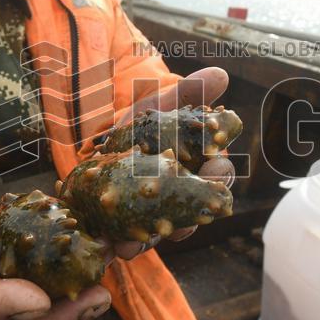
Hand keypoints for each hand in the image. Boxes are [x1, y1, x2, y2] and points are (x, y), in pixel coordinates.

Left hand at [109, 67, 234, 260]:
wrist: (99, 152)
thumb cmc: (138, 130)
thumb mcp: (157, 108)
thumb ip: (188, 93)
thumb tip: (220, 73)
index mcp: (198, 167)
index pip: (220, 174)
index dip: (219, 174)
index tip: (213, 168)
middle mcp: (184, 195)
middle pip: (199, 212)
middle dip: (192, 218)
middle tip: (186, 218)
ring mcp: (161, 216)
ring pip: (168, 232)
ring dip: (156, 237)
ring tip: (142, 240)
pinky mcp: (134, 231)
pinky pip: (136, 243)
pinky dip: (129, 245)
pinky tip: (118, 246)